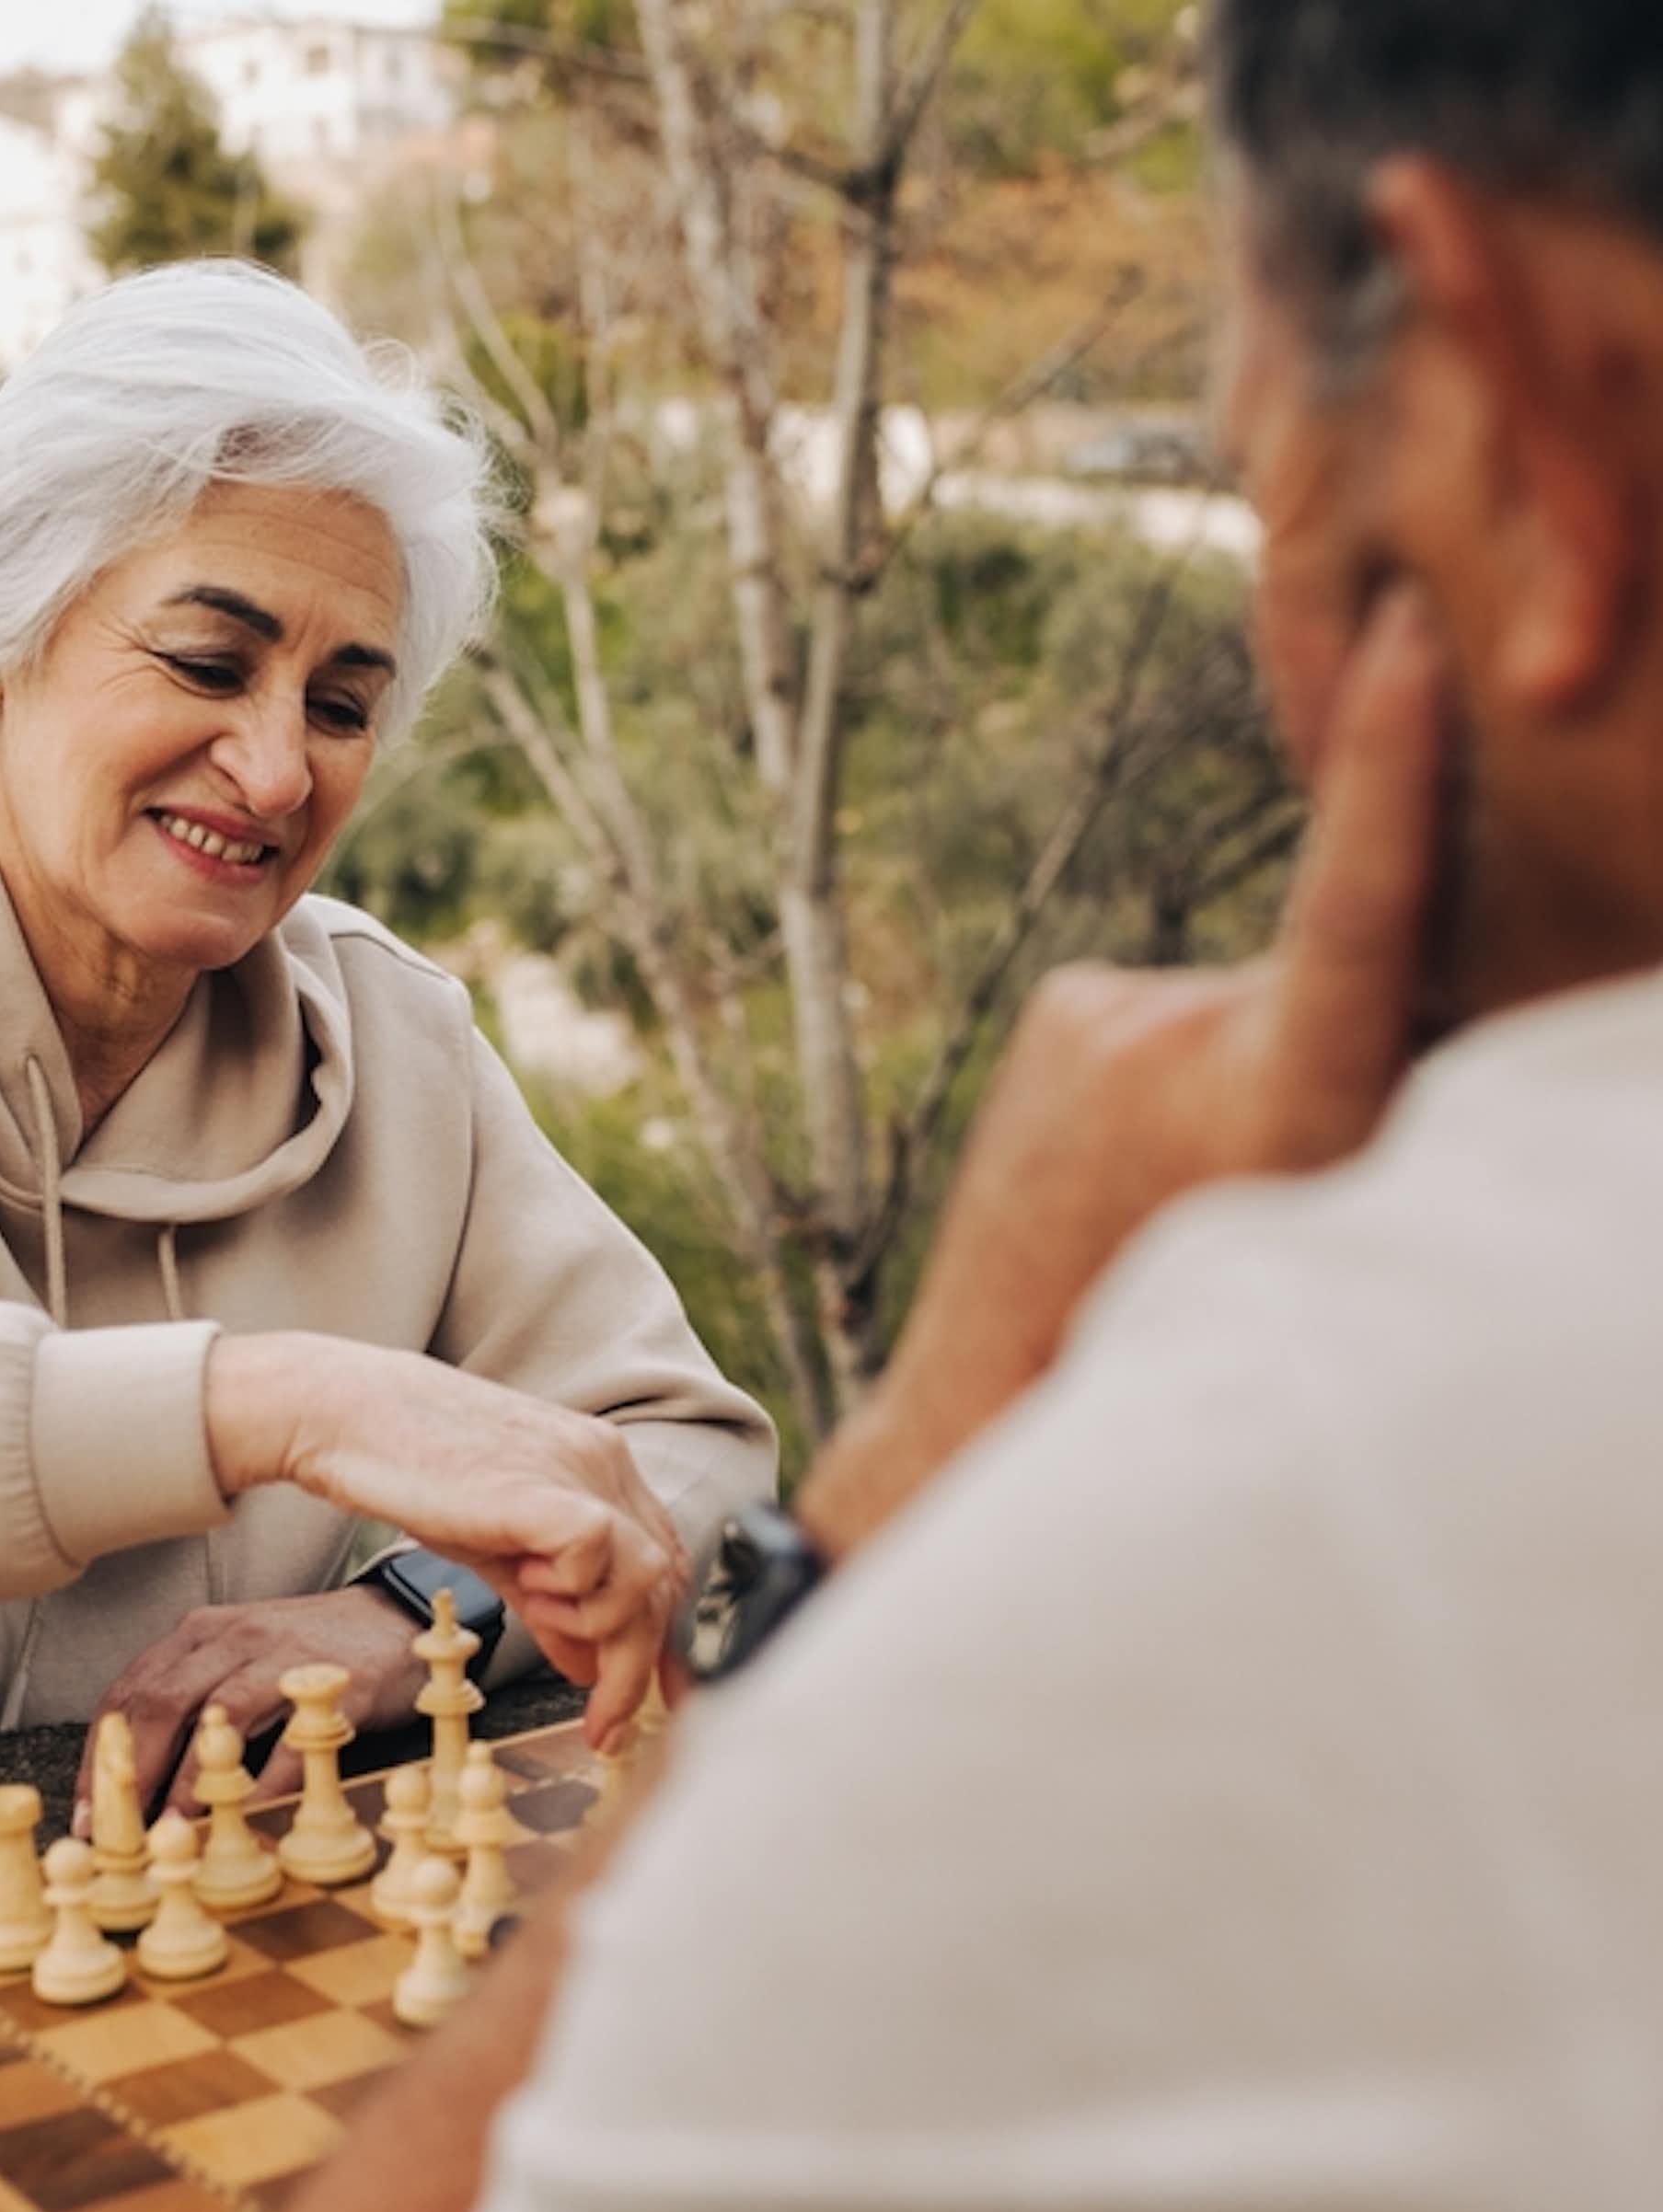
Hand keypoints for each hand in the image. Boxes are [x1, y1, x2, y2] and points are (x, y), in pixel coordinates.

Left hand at [77, 1587, 425, 1826]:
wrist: (392, 1619)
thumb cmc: (302, 1653)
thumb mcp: (234, 1662)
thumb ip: (188, 1703)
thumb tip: (131, 1780)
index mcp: (201, 1633)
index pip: (129, 1692)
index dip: (100, 1757)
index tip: (88, 1815)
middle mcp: (234, 1636)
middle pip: (163, 1701)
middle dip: (131, 1773)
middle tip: (118, 1833)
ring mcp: (286, 1655)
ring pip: (221, 1716)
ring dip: (190, 1782)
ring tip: (172, 1833)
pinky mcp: (337, 1683)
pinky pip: (293, 1741)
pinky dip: (265, 1786)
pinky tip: (247, 1821)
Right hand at [206, 1335, 688, 1745]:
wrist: (349, 1416)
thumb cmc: (413, 1472)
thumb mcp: (497, 1548)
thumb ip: (549, 1603)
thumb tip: (588, 1664)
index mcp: (600, 1466)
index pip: (666, 1562)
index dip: (665, 1639)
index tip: (647, 1698)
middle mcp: (605, 1463)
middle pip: (666, 1582)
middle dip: (641, 1667)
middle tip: (605, 1725)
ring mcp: (581, 1471)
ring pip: (650, 1578)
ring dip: (600, 1626)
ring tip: (536, 1610)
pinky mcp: (545, 1490)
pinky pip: (600, 1558)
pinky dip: (573, 1593)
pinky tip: (526, 1585)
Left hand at [800, 584, 1449, 1563]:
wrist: (984, 1397)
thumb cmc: (1174, 1330)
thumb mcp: (1316, 1230)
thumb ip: (1369, 1092)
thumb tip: (1407, 975)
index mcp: (1269, 1103)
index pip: (1353, 906)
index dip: (1391, 768)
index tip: (1404, 635)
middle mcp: (1177, 1034)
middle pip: (1332, 972)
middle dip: (1351, 1028)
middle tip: (1274, 1165)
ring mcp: (1105, 1012)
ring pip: (1249, 992)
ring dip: (1252, 1054)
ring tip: (1183, 1180)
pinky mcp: (1066, 1005)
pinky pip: (1174, 1003)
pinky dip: (1185, 1054)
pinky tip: (1131, 1152)